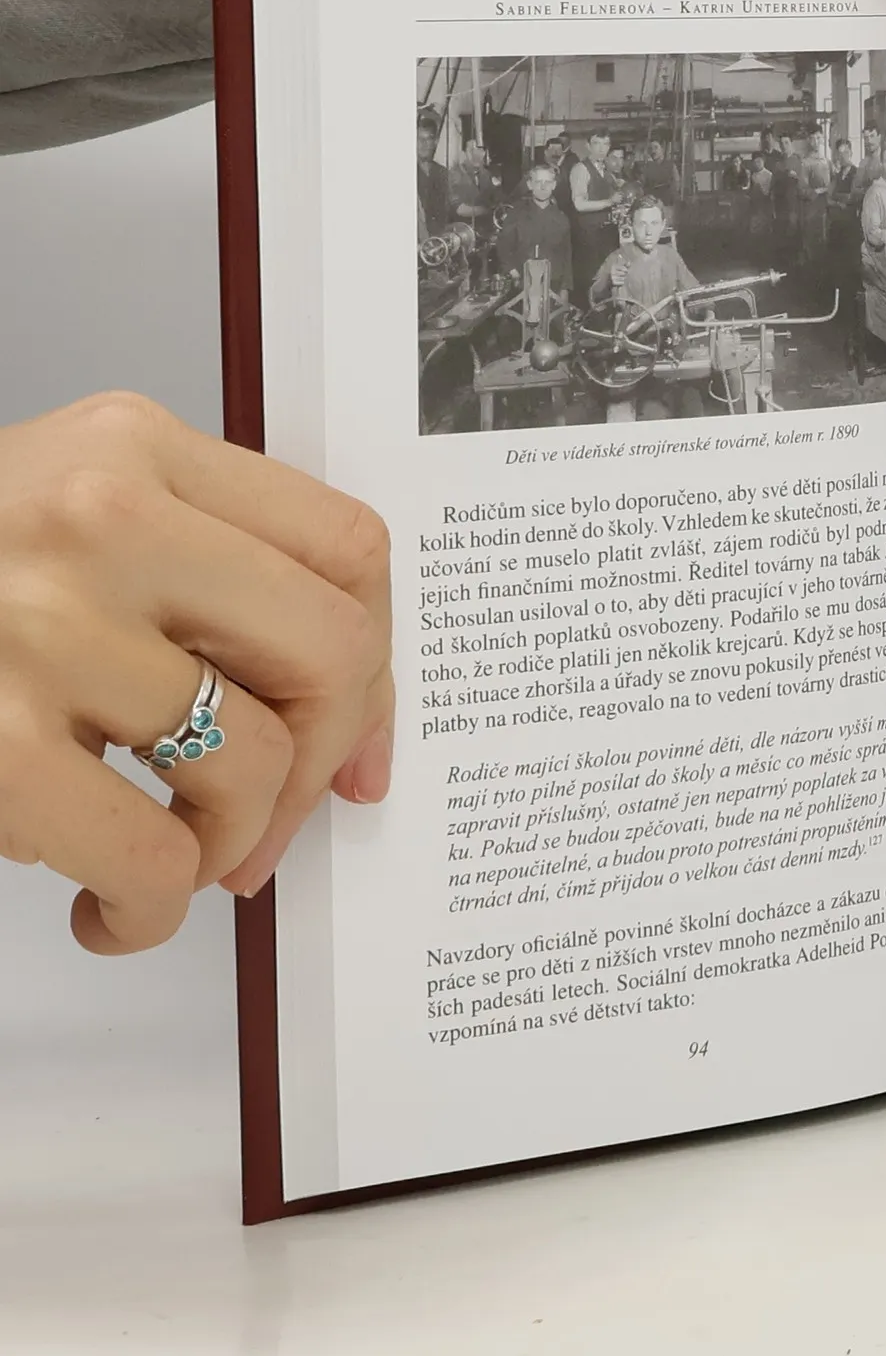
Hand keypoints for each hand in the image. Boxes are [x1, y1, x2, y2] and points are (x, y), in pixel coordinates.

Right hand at [0, 394, 392, 952]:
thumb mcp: (66, 515)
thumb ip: (200, 572)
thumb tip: (353, 723)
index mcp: (130, 447)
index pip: (347, 550)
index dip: (378, 661)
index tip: (360, 734)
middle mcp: (95, 518)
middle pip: (329, 652)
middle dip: (323, 763)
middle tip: (269, 816)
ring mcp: (38, 629)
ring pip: (253, 764)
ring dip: (227, 846)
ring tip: (174, 858)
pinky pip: (155, 856)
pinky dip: (151, 908)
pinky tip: (111, 905)